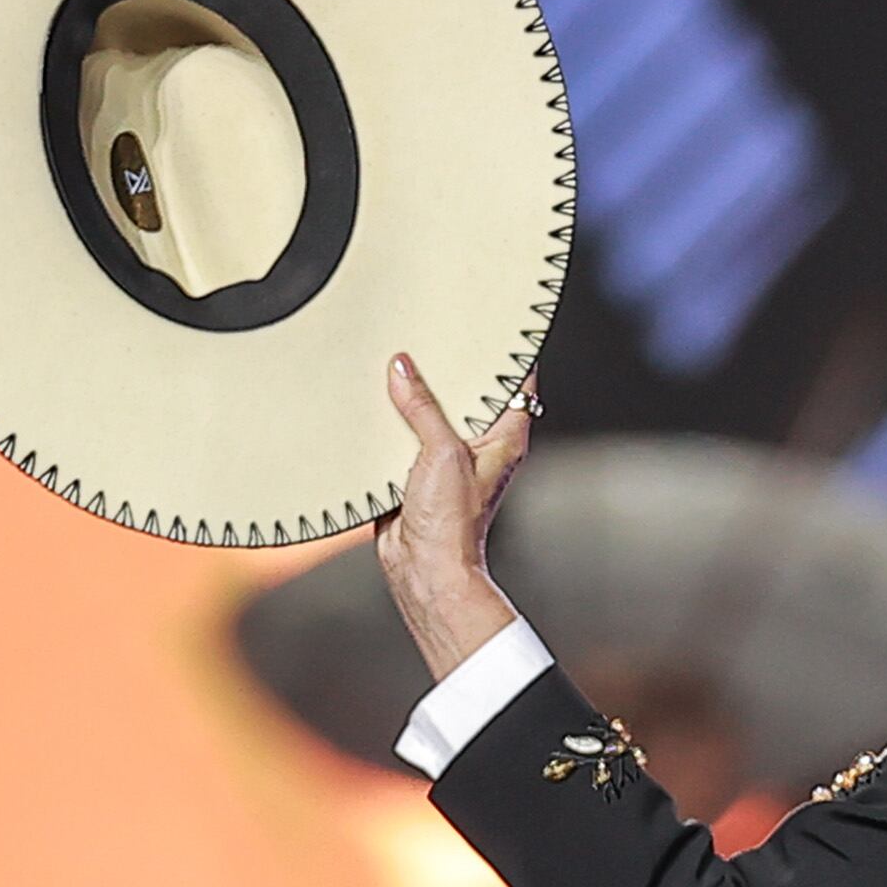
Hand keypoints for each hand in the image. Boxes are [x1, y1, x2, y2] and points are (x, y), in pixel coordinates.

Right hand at [375, 351, 536, 678]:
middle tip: (429, 324)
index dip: (507, 348)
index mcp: (506, 436)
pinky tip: (371, 393)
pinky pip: (403, 432)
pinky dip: (390, 416)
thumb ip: (422, 408)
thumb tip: (403, 366)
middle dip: (449, 363)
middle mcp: (480, 443)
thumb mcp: (441, 453)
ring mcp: (447, 455)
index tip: (490, 316)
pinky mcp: (415, 469)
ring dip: (414, 390)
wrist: (423, 570)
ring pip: (431, 410)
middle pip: (467, 390)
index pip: (516, 380)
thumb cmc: (452, 521)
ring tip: (394, 352)